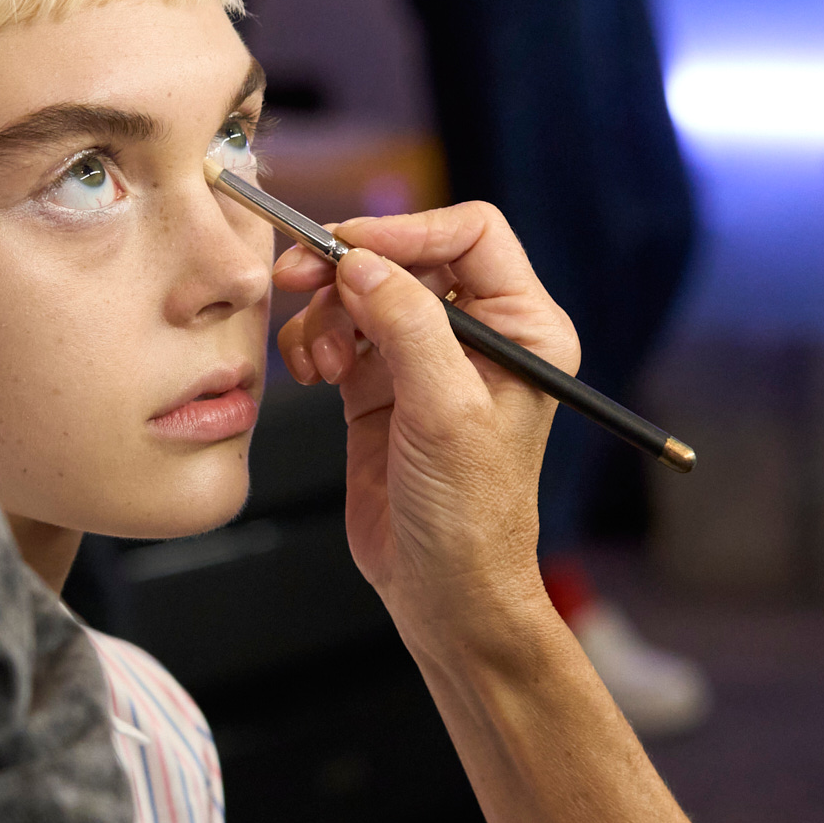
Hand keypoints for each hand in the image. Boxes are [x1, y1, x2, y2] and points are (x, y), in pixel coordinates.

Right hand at [273, 204, 577, 638]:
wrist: (442, 591)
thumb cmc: (471, 516)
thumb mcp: (445, 412)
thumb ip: (407, 327)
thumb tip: (361, 264)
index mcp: (524, 328)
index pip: (470, 235)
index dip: (407, 232)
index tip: (350, 249)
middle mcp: (480, 335)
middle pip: (406, 256)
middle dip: (350, 268)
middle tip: (299, 276)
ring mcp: (426, 359)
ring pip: (364, 292)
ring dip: (328, 313)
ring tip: (319, 361)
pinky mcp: (380, 387)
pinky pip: (338, 333)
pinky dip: (314, 341)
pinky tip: (313, 374)